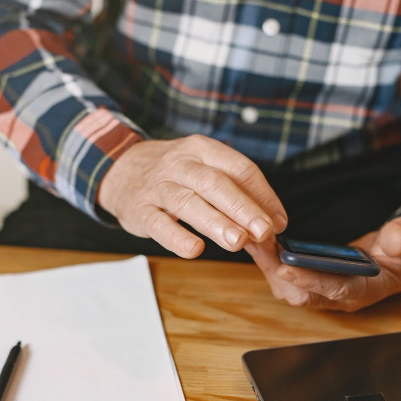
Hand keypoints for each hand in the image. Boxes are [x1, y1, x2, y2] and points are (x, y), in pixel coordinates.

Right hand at [98, 135, 287, 257]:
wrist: (120, 170)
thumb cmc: (174, 174)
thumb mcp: (202, 168)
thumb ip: (235, 193)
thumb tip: (272, 224)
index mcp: (203, 150)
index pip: (239, 168)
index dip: (263, 195)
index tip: (279, 221)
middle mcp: (181, 164)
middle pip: (215, 183)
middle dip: (243, 208)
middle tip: (264, 231)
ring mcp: (158, 187)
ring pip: (188, 202)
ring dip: (215, 223)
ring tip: (237, 242)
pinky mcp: (139, 210)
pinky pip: (158, 224)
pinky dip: (176, 238)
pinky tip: (194, 250)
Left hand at [244, 217, 400, 311]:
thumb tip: (393, 240)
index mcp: (365, 290)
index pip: (335, 290)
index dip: (311, 281)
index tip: (287, 267)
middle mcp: (340, 296)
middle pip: (301, 294)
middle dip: (277, 271)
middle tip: (258, 246)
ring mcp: (326, 290)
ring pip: (289, 287)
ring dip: (269, 266)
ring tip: (253, 240)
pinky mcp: (315, 280)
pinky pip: (288, 276)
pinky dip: (272, 260)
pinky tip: (259, 241)